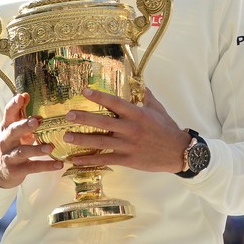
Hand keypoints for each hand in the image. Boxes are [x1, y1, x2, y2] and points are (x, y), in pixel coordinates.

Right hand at [0, 93, 62, 188]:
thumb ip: (20, 114)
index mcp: (7, 129)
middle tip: (37, 121)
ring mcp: (10, 157)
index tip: (21, 97)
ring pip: (23, 152)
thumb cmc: (11, 145)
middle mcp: (6, 141)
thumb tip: (26, 94)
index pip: (8, 114)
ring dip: (37, 149)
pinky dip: (46, 166)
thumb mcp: (13, 129)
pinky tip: (59, 164)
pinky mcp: (17, 170)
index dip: (14, 105)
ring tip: (50, 147)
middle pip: (13, 132)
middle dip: (24, 126)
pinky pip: (33, 167)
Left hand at [63, 87, 190, 172]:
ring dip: (82, 139)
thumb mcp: (158, 109)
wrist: (178, 152)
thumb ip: (146, 96)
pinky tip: (75, 160)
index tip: (84, 91)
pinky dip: (89, 160)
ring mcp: (128, 145)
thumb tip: (139, 83)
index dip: (99, 97)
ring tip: (66, 136)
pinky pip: (105, 159)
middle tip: (68, 115)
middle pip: (103, 122)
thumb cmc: (167, 128)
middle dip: (84, 118)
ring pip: (100, 142)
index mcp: (137, 114)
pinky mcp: (128, 160)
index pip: (115, 102)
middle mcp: (130, 129)